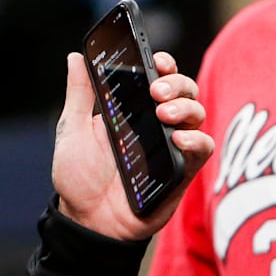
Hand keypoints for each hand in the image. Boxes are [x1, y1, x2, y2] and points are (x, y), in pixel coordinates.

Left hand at [51, 51, 213, 239]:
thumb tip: (76, 56)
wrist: (86, 218)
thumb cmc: (79, 174)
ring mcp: (170, 146)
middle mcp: (154, 124)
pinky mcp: (181, 171)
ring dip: (185, 107)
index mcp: (130, 110)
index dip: (162, 64)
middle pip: (183, 91)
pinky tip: (178, 137)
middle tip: (156, 90)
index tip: (155, 60)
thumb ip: (79, 93)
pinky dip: (196, 139)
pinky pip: (202, 149)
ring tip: (163, 113)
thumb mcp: (73, 128)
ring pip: (197, 114)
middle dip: (175, 83)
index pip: (156, 77)